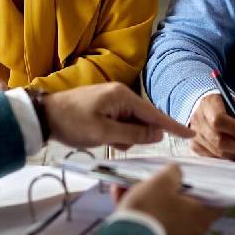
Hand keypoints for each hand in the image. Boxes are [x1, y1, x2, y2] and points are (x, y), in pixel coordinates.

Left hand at [44, 82, 193, 148]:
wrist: (44, 115)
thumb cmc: (72, 122)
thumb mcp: (103, 133)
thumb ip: (133, 135)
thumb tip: (157, 135)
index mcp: (123, 96)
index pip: (154, 114)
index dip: (172, 126)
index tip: (190, 134)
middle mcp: (121, 94)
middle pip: (142, 120)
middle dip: (135, 135)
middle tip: (110, 140)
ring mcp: (113, 100)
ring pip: (130, 124)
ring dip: (123, 136)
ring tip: (101, 138)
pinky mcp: (105, 106)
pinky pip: (120, 123)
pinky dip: (115, 133)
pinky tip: (101, 136)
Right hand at [112, 165, 221, 234]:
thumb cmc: (149, 211)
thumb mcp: (162, 181)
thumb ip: (174, 172)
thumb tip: (176, 172)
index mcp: (200, 216)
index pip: (215, 201)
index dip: (208, 188)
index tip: (199, 180)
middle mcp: (192, 234)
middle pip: (185, 206)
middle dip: (168, 191)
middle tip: (157, 181)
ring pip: (165, 215)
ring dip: (151, 201)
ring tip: (131, 187)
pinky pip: (153, 226)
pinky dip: (143, 214)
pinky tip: (123, 198)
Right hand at [189, 93, 234, 159]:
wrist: (212, 110)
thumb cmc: (230, 109)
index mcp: (209, 103)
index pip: (219, 120)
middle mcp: (198, 118)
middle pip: (217, 139)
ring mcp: (194, 133)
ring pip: (216, 151)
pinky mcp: (195, 146)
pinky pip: (212, 158)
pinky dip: (227, 157)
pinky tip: (233, 151)